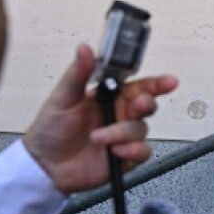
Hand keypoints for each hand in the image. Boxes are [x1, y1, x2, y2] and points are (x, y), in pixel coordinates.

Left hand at [23, 44, 177, 193]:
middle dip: (145, 104)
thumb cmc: (51, 129)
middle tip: (135, 105)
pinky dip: (131, 151)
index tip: (168, 82)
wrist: (46, 165)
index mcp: (110, 96)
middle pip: (147, 105)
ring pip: (142, 129)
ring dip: (122, 132)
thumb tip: (84, 49)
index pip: (139, 85)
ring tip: (100, 137)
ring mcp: (123, 136)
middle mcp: (120, 115)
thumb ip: (78, 73)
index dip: (157, 83)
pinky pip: (142, 152)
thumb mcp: (63, 97)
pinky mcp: (125, 157)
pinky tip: (115, 150)